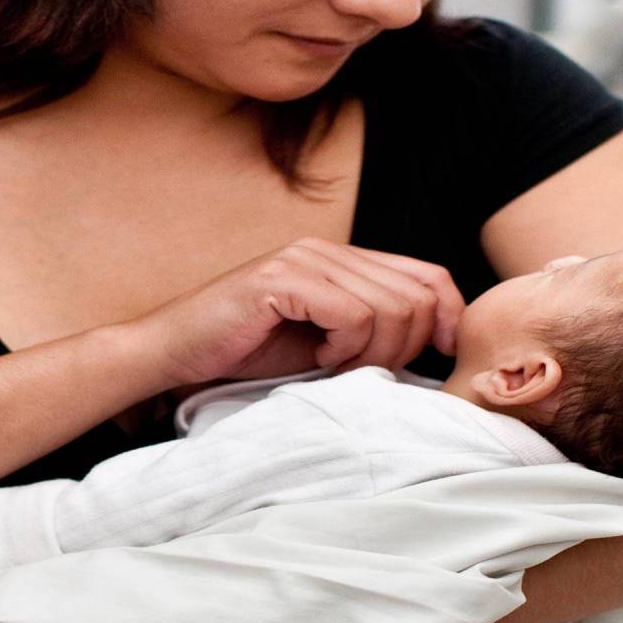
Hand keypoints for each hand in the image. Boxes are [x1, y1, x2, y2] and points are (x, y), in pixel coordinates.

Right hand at [128, 238, 464, 390]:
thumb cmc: (244, 354)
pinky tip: (318, 360)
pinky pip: (352, 314)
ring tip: (334, 367)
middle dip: (403, 348)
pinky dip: (346, 348)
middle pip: (415, 297)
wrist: (174, 354)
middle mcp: (326, 250)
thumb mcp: (324, 345)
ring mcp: (302, 260)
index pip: (427, 275)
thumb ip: (372, 333)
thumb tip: (434, 349)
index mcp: (342, 260)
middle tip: (362, 372)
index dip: (448, 314)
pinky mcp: (281, 279)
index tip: (442, 355)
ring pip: (389, 308)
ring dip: (372, 353)